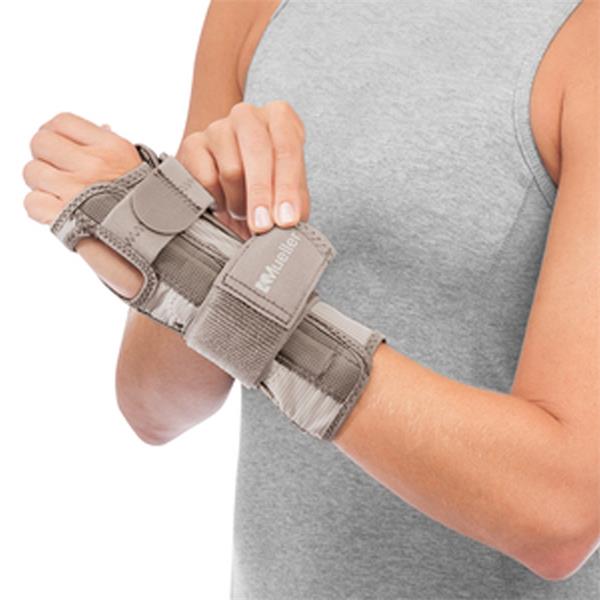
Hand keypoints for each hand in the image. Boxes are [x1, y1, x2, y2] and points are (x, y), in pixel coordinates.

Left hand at [23, 112, 141, 223]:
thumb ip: (114, 146)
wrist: (152, 236)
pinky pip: (32, 201)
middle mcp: (93, 165)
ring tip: (61, 194)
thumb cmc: (145, 202)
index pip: (62, 122)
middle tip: (58, 170)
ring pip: (32, 172)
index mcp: (111, 147)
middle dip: (44, 156)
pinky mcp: (63, 215)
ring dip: (42, 183)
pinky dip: (41, 208)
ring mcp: (76, 190)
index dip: (53, 132)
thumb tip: (102, 127)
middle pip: (40, 142)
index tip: (59, 145)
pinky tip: (58, 211)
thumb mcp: (137, 164)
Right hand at [177, 100, 309, 240]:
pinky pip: (207, 180)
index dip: (288, 188)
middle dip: (262, 195)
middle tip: (262, 226)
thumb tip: (292, 222)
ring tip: (242, 210)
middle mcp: (248, 115)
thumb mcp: (286, 189)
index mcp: (279, 118)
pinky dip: (217, 200)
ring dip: (239, 201)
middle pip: (258, 153)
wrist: (225, 177)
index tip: (286, 220)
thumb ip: (295, 201)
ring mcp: (218, 127)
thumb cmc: (263, 181)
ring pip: (232, 170)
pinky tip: (221, 202)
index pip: (287, 148)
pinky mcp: (192, 144)